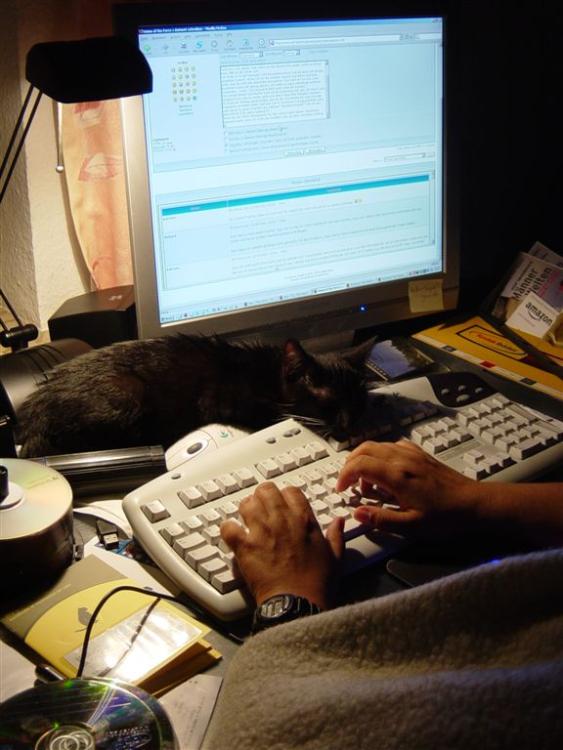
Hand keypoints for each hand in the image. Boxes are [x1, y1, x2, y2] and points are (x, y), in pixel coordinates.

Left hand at [220, 482, 343, 607]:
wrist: (298, 605)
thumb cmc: (317, 585)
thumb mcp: (335, 558)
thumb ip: (336, 536)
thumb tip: (339, 521)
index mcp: (304, 520)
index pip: (291, 491)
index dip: (285, 496)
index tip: (283, 505)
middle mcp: (281, 519)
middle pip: (266, 490)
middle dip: (263, 497)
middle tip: (262, 507)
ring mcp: (261, 531)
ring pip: (247, 503)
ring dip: (246, 510)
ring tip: (247, 519)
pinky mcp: (244, 546)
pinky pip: (228, 527)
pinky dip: (228, 530)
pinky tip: (233, 535)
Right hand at [336, 440, 478, 539]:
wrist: (474, 504)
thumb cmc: (446, 517)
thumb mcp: (412, 526)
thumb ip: (381, 520)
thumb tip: (357, 513)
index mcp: (397, 476)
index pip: (359, 465)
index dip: (344, 476)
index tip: (341, 490)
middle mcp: (402, 459)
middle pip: (364, 449)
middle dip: (350, 464)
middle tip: (348, 484)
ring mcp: (411, 454)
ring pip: (377, 445)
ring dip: (364, 460)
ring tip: (367, 484)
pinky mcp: (420, 454)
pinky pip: (392, 446)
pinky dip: (380, 455)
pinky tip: (386, 473)